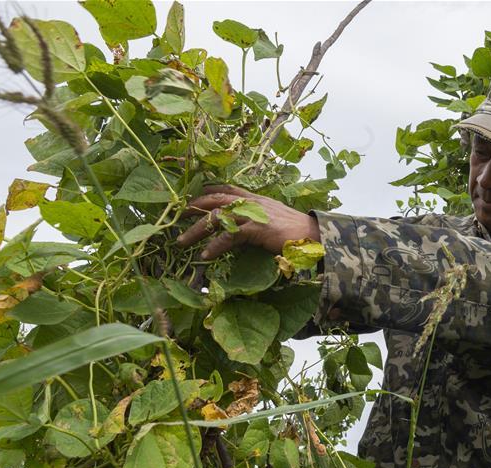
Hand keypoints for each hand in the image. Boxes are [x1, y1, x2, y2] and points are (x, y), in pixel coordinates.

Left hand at [176, 184, 320, 258]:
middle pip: (214, 199)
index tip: (190, 197)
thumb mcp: (272, 220)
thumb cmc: (296, 231)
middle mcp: (251, 202)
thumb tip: (241, 233)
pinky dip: (215, 246)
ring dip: (196, 230)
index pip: (225, 189)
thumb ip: (256, 221)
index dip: (206, 191)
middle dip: (192, 206)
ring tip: (181, 241)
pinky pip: (230, 236)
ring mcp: (253, 214)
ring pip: (217, 217)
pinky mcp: (257, 228)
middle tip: (175, 216)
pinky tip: (206, 256)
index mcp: (255, 198)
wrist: (315, 234)